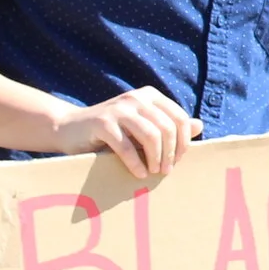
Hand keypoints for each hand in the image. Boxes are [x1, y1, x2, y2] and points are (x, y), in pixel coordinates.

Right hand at [54, 88, 201, 181]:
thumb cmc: (111, 132)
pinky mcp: (102, 123)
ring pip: (151, 136)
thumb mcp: (142, 127)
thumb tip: (199, 126)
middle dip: (170, 153)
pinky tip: (138, 173)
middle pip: (167, 128)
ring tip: (153, 172)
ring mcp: (119, 109)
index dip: (183, 142)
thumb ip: (169, 125)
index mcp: (150, 96)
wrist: (69, 128)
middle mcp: (136, 98)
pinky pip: (127, 146)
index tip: (177, 161)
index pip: (179, 118)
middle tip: (165, 171)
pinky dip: (135, 164)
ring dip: (156, 159)